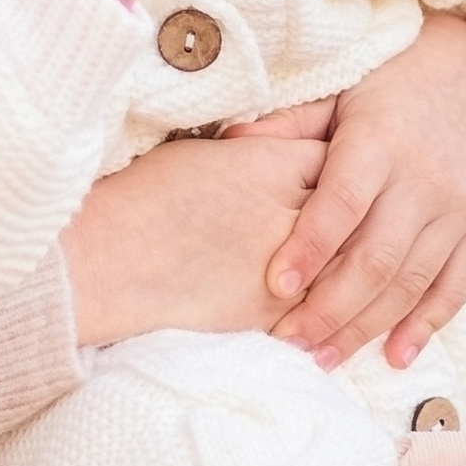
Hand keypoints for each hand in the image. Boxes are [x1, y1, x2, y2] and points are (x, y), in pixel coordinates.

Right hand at [59, 118, 330, 344]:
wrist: (108, 262)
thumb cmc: (144, 197)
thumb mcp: (207, 152)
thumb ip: (261, 154)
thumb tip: (287, 159)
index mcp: (271, 164)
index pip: (334, 159)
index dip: (335, 164)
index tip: (334, 169)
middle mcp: (289, 215)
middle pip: (350, 214)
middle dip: (352, 215)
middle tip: (357, 214)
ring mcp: (286, 270)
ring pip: (344, 266)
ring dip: (346, 263)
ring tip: (350, 262)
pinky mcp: (272, 313)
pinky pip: (318, 305)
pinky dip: (325, 301)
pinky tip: (323, 299)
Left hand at [265, 10, 465, 370]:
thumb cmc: (385, 78)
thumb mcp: (336, 89)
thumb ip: (288, 124)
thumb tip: (227, 141)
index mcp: (380, 141)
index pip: (343, 203)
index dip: (311, 247)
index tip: (276, 285)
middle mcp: (424, 178)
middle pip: (377, 256)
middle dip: (331, 307)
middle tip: (289, 342)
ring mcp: (458, 206)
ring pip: (413, 280)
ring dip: (369, 326)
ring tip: (325, 358)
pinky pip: (456, 284)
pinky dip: (426, 324)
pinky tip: (395, 355)